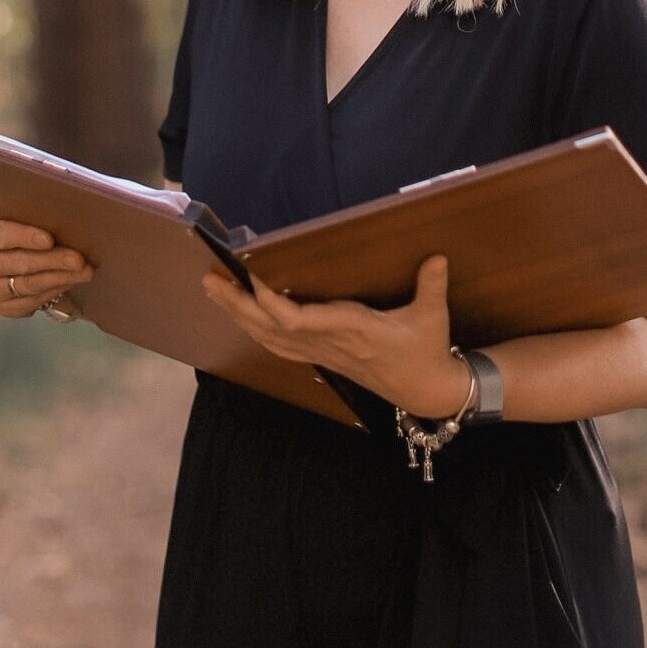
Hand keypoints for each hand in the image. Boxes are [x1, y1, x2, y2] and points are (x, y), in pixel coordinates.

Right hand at [0, 216, 93, 317]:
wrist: (14, 257)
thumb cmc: (24, 231)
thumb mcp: (23, 219)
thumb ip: (36, 219)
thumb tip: (68, 219)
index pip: (0, 235)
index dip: (25, 237)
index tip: (49, 240)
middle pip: (20, 263)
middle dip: (53, 261)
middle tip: (79, 260)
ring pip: (29, 285)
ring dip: (61, 278)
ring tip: (85, 272)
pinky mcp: (3, 308)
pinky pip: (32, 302)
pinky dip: (54, 292)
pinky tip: (70, 282)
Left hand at [201, 255, 470, 418]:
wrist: (423, 390)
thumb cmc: (425, 350)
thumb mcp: (432, 317)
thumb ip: (431, 286)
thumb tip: (437, 257)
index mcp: (351, 329)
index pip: (301, 319)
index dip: (272, 302)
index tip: (251, 277)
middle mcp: (328, 343)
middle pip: (272, 327)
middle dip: (238, 305)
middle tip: (210, 280)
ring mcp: (322, 353)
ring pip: (270, 338)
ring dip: (239, 315)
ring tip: (214, 290)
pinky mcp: (322, 357)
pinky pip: (279, 346)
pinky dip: (255, 329)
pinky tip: (239, 316)